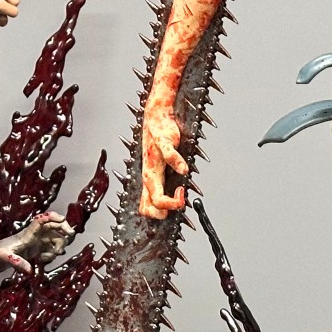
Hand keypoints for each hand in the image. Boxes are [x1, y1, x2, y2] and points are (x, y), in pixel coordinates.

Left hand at [0, 211, 74, 274]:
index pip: (41, 220)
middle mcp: (32, 236)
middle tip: (69, 237)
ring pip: (54, 238)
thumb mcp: (3, 258)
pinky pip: (49, 249)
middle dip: (63, 229)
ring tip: (53, 255)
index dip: (52, 217)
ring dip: (59, 245)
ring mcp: (34, 244)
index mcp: (26, 234)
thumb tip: (30, 271)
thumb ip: (17, 262)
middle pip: (52, 227)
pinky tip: (44, 260)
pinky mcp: (34, 251)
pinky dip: (51, 254)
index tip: (63, 219)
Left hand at [138, 101, 187, 218]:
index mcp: (148, 181)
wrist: (155, 116)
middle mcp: (148, 174)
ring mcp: (154, 161)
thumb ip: (164, 183)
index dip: (159, 215)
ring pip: (154, 189)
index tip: (173, 207)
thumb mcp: (159, 168)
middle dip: (166, 211)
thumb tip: (175, 199)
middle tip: (179, 202)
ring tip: (182, 192)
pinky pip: (168, 156)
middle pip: (150, 205)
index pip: (146, 210)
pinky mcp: (162, 144)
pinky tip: (185, 169)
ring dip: (170, 198)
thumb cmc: (158, 142)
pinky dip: (177, 164)